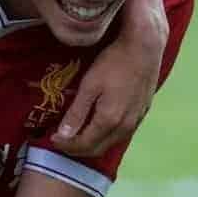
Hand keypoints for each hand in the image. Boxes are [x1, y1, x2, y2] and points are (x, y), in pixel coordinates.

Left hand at [52, 28, 162, 156]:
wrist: (144, 47)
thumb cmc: (114, 62)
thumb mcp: (89, 85)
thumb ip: (77, 113)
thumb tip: (63, 135)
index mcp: (109, 121)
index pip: (84, 145)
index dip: (66, 145)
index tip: (52, 138)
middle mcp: (125, 127)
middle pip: (98, 149)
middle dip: (78, 149)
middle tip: (62, 140)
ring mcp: (136, 121)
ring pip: (111, 143)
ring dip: (92, 144)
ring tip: (76, 135)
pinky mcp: (142, 113)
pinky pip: (121, 134)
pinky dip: (106, 136)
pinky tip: (98, 126)